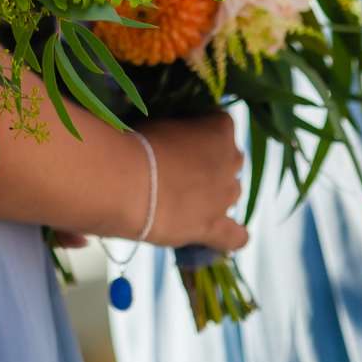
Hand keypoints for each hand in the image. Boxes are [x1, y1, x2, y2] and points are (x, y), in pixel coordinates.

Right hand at [136, 115, 249, 252]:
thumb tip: (168, 142)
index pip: (221, 125)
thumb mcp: (157, 124)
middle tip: (182, 169)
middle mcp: (230, 161)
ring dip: (216, 194)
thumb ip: (173, 133)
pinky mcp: (213, 227)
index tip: (181, 137)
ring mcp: (224, 196)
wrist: (126, 182)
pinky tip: (219, 236)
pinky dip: (231, 237)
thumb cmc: (135, 144)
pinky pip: (235, 237)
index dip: (202, 132)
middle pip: (232, 160)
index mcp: (220, 129)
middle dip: (213, 163)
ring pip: (233, 193)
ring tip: (187, 199)